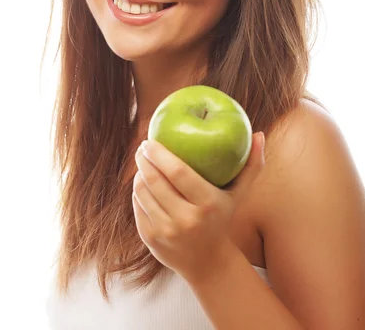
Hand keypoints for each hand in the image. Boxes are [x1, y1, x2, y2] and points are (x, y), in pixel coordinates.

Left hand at [132, 132, 264, 282]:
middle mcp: (186, 220)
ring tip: (142, 161)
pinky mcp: (151, 239)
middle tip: (143, 146)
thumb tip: (259, 134)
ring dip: (139, 173)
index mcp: (207, 204)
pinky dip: (138, 191)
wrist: (209, 263)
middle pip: (156, 181)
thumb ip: (251, 165)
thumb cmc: (223, 218)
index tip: (151, 140)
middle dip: (145, 159)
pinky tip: (141, 181)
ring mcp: (167, 232)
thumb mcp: (239, 194)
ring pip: (143, 192)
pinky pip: (138, 206)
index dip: (160, 154)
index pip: (178, 172)